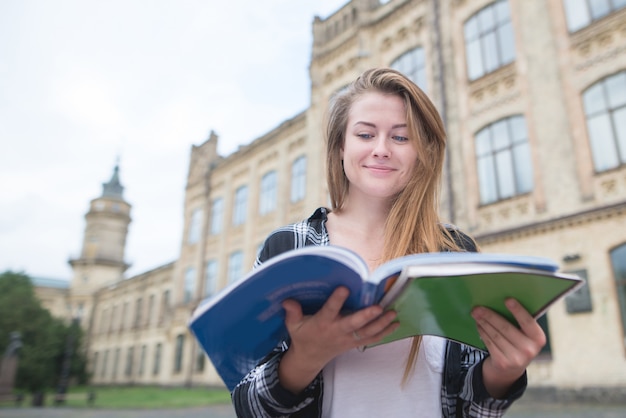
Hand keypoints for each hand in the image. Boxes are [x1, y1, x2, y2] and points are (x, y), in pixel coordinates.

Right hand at [278, 286, 397, 393]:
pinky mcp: (354, 343)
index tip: (344, 288)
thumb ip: (292, 312)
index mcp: (322, 323)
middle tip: (378, 307)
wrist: (310, 357)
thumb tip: (287, 301)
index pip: (330, 310)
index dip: (336, 300)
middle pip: (354, 324)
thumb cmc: (303, 336)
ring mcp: (348, 339)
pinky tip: (395, 324)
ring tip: (393, 313)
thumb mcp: (293, 325)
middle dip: (366, 316)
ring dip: (381, 324)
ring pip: (367, 332)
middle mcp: (337, 331)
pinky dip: (385, 333)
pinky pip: (372, 339)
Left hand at [472, 298, 545, 398]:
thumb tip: (501, 302)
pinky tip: (478, 325)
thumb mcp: (525, 335)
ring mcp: (516, 358)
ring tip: (475, 314)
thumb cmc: (517, 343)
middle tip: (478, 307)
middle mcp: (529, 350)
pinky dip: (482, 332)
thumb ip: (520, 322)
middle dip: (490, 316)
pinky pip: (489, 343)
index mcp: (538, 338)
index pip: (528, 322)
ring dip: (483, 322)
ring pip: (495, 335)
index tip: (507, 299)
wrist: (510, 370)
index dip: (518, 311)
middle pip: (506, 328)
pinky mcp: (502, 362)